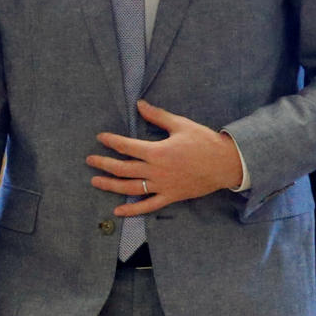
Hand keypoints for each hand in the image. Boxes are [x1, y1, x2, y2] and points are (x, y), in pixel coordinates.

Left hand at [86, 98, 243, 214]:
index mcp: (157, 151)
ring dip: (110, 185)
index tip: (100, 138)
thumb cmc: (204, 141)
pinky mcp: (170, 197)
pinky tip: (117, 211)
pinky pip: (147, 206)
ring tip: (95, 181)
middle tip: (90, 160)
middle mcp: (156, 171)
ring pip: (130, 188)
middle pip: (123, 169)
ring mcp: (161, 186)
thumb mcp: (180, 124)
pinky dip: (132, 210)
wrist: (225, 163)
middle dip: (103, 164)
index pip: (126, 146)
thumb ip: (157, 116)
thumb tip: (139, 104)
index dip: (111, 142)